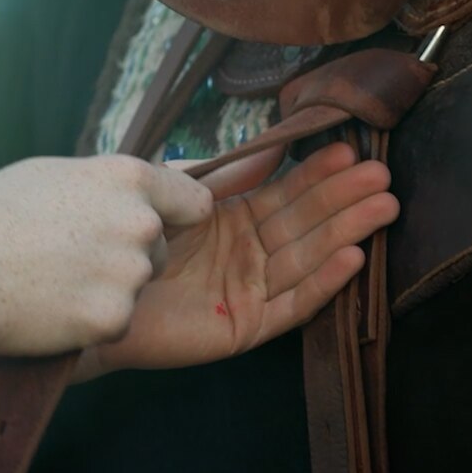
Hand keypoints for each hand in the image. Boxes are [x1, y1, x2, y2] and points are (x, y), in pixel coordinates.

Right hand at [0, 154, 214, 357]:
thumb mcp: (50, 176)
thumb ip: (102, 186)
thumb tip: (131, 194)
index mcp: (125, 177)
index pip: (192, 200)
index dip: (174, 215)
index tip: (159, 226)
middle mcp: (139, 222)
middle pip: (159, 247)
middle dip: (126, 255)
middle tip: (69, 257)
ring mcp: (129, 272)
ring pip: (135, 285)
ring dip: (107, 289)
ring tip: (51, 281)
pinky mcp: (114, 318)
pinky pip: (115, 322)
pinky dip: (88, 322)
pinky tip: (50, 308)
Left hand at [78, 142, 397, 377]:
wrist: (89, 291)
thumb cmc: (127, 239)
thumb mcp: (176, 195)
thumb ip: (225, 176)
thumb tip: (275, 145)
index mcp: (234, 219)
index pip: (286, 192)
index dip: (317, 173)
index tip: (350, 150)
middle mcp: (250, 253)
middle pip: (305, 223)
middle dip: (344, 199)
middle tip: (382, 176)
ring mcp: (251, 290)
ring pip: (307, 258)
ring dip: (346, 233)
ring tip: (383, 207)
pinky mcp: (247, 327)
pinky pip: (292, 305)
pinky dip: (323, 283)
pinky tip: (352, 257)